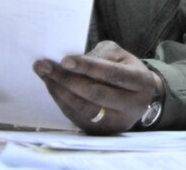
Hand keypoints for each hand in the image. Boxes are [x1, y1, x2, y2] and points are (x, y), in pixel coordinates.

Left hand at [33, 40, 160, 133]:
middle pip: (96, 94)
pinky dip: (62, 102)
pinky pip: (78, 118)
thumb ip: (100, 55)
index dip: (88, 67)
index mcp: (141, 81)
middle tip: (44, 66)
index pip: (112, 74)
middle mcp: (133, 105)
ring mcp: (118, 122)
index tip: (64, 60)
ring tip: (45, 76)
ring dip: (60, 92)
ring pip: (84, 108)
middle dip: (67, 79)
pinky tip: (53, 88)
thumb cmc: (126, 70)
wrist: (138, 97)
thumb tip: (71, 63)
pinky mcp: (103, 132)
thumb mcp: (120, 55)